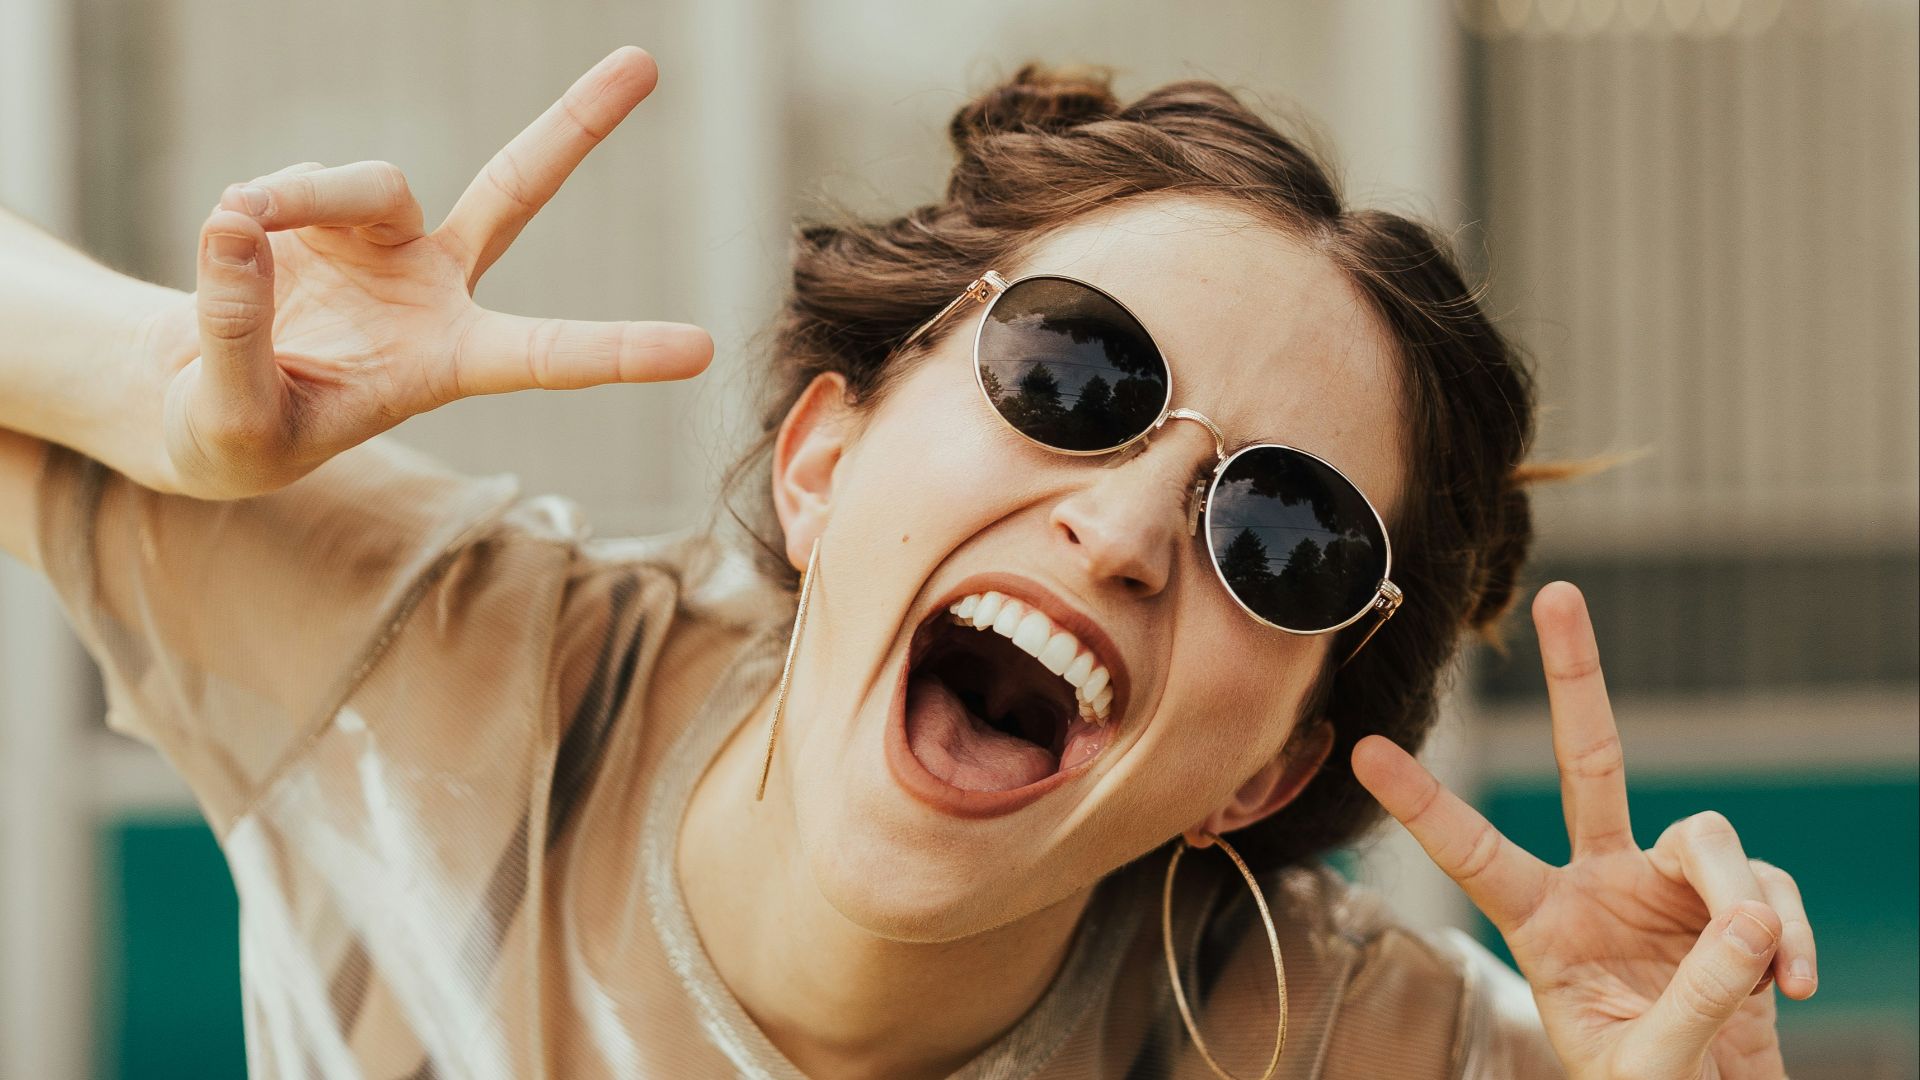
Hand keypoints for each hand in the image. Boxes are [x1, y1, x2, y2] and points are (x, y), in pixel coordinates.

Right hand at [142, 46, 710, 497]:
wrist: (201, 399)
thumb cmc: (239, 435)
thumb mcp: (233, 420)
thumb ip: (237, 332)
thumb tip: (235, 223)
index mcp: (449, 362)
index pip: (547, 356)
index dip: (620, 352)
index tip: (701, 350)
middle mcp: (437, 289)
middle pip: (516, 190)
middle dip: (576, 124)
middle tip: (643, 61)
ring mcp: (387, 240)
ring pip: (368, 183)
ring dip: (301, 198)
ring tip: (240, 229)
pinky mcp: (328, 210)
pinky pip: (296, 181)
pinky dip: (258, 204)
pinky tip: (231, 239)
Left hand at [1353, 582, 1815, 1078]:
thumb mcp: (1644, 1060)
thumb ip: (1690, 1002)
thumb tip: (1748, 925)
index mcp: (1542, 922)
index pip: (1474, 853)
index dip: (1423, 805)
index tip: (1366, 751)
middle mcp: (1598, 882)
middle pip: (1588, 760)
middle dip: (1576, 678)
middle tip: (1561, 593)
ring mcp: (1667, 884)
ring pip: (1706, 835)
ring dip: (1741, 900)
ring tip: (1761, 976)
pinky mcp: (1736, 900)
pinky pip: (1769, 889)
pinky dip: (1789, 936)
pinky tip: (1792, 988)